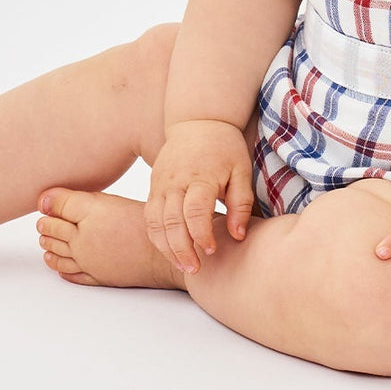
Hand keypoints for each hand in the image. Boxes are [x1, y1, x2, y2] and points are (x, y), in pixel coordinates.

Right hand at [146, 119, 254, 273]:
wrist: (199, 120)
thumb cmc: (225, 147)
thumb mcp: (241, 170)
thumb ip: (241, 203)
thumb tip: (237, 235)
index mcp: (200, 176)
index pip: (195, 212)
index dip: (201, 235)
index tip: (212, 250)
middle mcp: (175, 181)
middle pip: (171, 221)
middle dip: (181, 250)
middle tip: (195, 269)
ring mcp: (160, 183)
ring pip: (155, 222)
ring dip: (166, 247)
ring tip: (183, 265)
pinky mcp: (154, 185)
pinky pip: (149, 216)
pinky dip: (156, 236)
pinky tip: (170, 250)